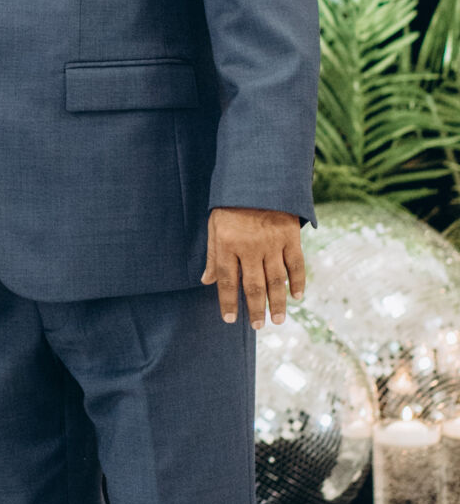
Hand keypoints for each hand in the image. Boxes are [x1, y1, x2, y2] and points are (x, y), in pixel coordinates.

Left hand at [203, 207, 306, 327]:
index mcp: (227, 243)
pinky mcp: (291, 236)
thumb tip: (206, 281)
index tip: (229, 319)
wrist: (259, 177)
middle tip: (258, 326)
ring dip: (277, 303)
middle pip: (253, 286)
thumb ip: (211, 254)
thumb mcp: (214, 225)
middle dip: (255, 309)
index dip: (228, 302)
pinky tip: (296, 297)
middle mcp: (250, 247)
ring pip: (276, 280)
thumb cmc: (231, 203)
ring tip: (276, 320)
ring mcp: (272, 243)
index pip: (227, 281)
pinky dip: (297, 282)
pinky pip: (296, 264)